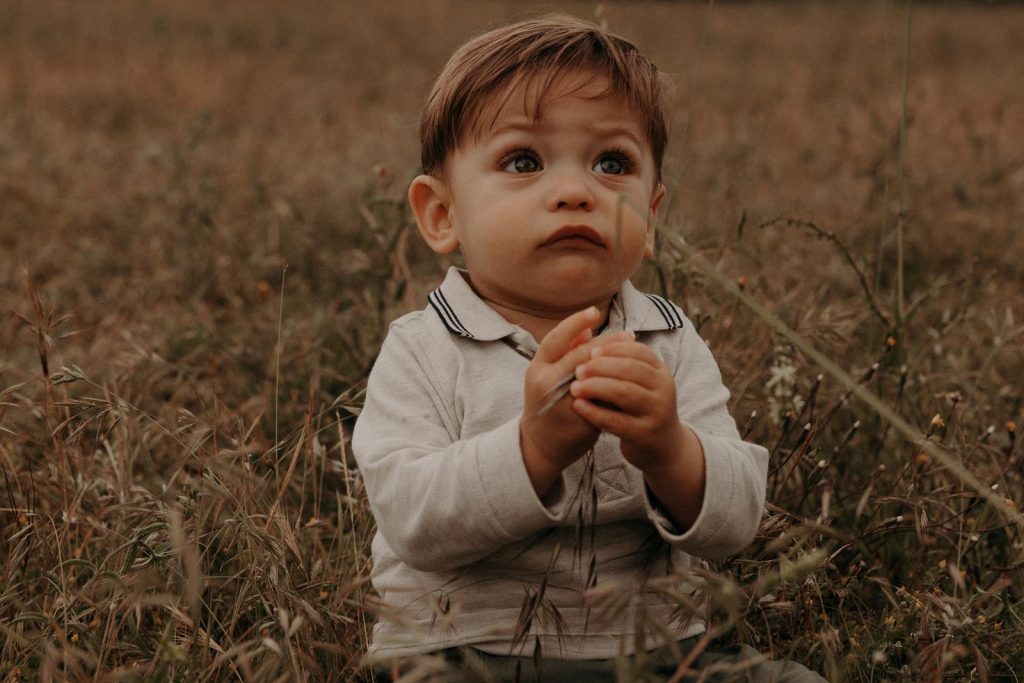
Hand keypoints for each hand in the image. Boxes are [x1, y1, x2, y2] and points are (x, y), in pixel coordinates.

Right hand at [520, 307, 633, 495]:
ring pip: (593, 378)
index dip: (575, 323)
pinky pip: (601, 400)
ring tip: (633, 355)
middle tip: (627, 334)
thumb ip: (566, 351)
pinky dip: (616, 388)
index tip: (595, 311)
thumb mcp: (548, 373)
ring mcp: (561, 403)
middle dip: (605, 344)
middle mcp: (545, 383)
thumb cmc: (547, 401)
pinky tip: (632, 379)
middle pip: (579, 356)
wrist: (541, 444)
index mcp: (537, 367)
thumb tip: (586, 327)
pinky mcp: (578, 421)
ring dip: (615, 365)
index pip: (556, 339)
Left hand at [568, 339, 685, 469]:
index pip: (639, 351)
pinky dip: (594, 412)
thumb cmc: (640, 408)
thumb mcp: (637, 383)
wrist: (662, 447)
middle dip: (601, 367)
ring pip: (624, 393)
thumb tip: (586, 334)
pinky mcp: (645, 434)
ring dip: (596, 387)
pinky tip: (578, 406)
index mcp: (661, 372)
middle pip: (631, 369)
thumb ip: (618, 363)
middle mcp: (664, 389)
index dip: (613, 349)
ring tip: (575, 387)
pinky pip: (616, 420)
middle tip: (577, 369)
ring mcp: (657, 412)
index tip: (590, 350)